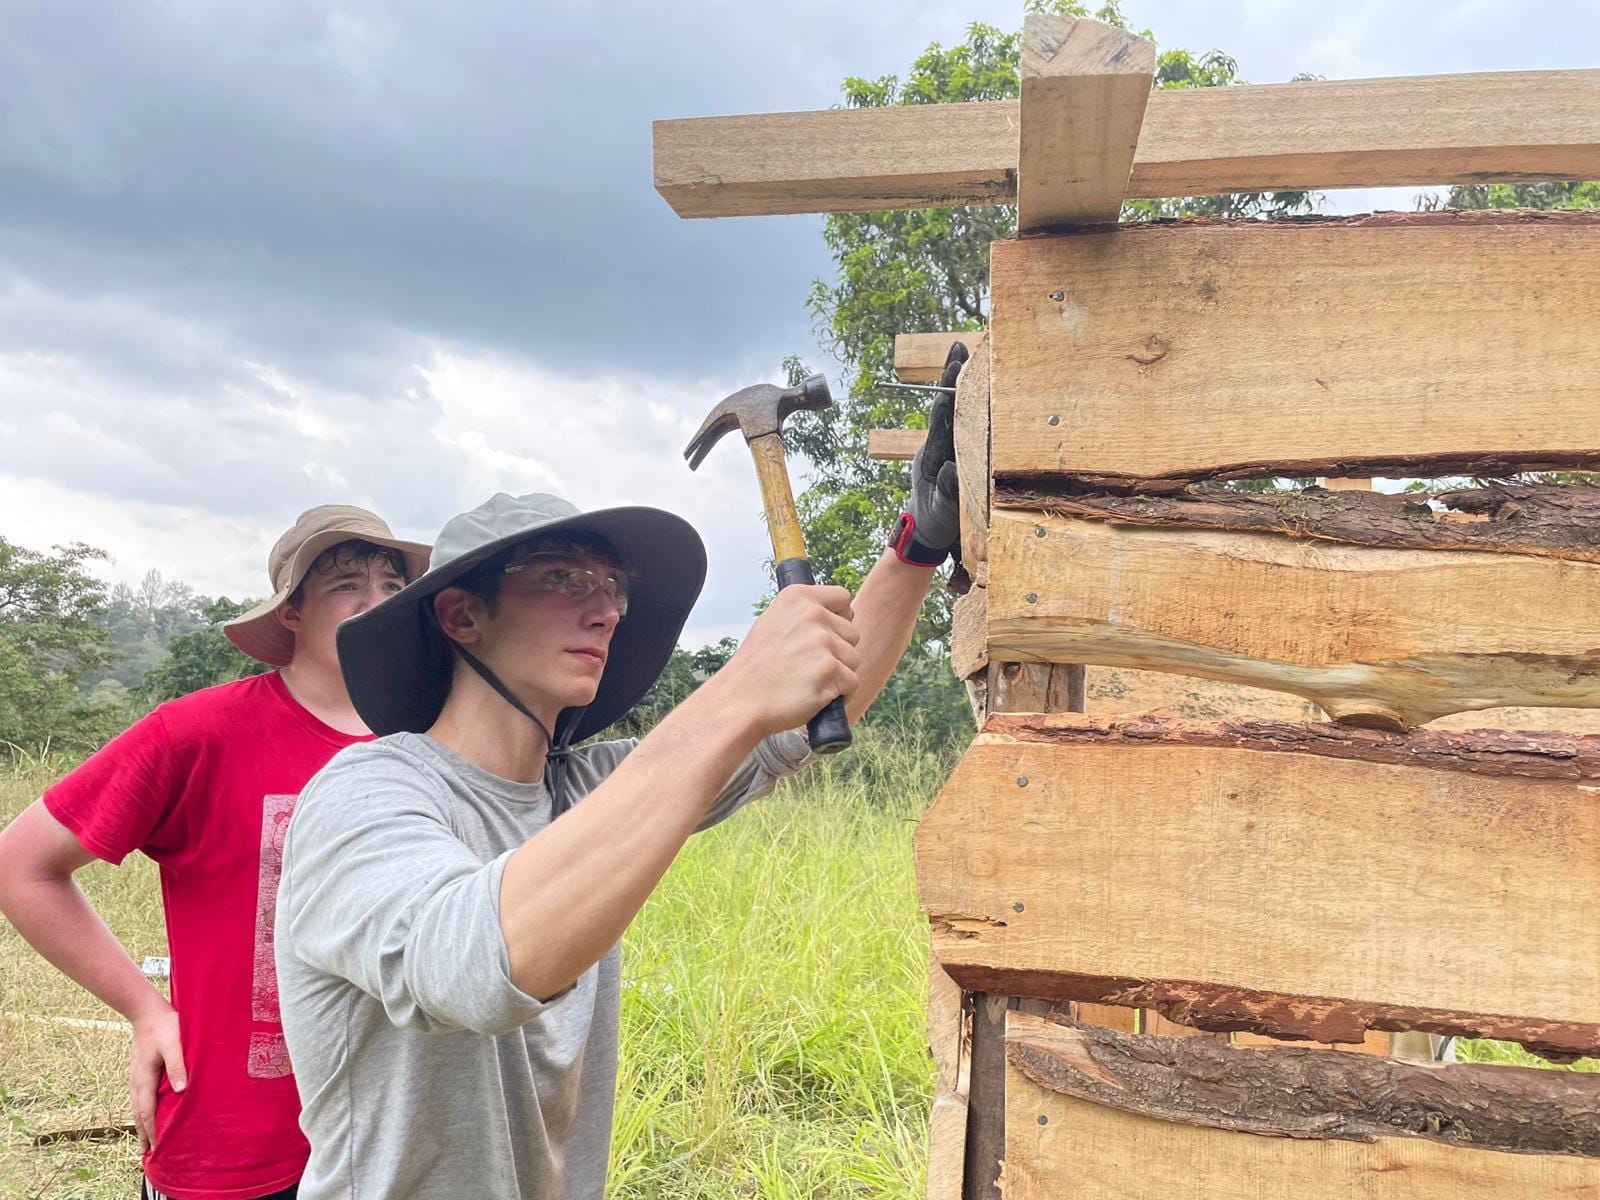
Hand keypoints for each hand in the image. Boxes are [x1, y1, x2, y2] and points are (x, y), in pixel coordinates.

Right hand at [129, 1000, 185, 1152]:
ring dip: (142, 1125)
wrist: (147, 1011)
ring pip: (138, 1107)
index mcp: (144, 1079)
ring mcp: (136, 1077)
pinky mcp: (140, 1071)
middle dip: (144, 1134)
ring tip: (146, 1142)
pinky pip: (140, 1098)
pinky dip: (143, 1112)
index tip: (155, 1148)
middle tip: (147, 1155)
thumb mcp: (174, 1045)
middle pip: (139, 1114)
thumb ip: (178, 1066)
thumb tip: (181, 1091)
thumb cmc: (165, 1026)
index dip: (151, 1130)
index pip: (147, 1111)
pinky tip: (148, 1114)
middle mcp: (137, 1081)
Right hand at [719, 585, 859, 737]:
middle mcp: (812, 614)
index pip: (842, 598)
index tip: (826, 635)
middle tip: (806, 667)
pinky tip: (813, 696)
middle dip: (837, 653)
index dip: (840, 618)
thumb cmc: (756, 668)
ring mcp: (822, 641)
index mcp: (797, 597)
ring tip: (806, 681)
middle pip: (852, 633)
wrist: (740, 702)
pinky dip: (839, 695)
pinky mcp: (831, 669)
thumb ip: (804, 615)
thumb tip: (841, 614)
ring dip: (838, 675)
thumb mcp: (773, 623)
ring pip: (853, 660)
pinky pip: (852, 683)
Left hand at [907, 344, 964, 556]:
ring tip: (967, 352)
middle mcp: (939, 445)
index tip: (954, 367)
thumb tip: (951, 468)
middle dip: (953, 379)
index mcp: (933, 456)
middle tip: (960, 349)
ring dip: (963, 385)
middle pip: (947, 407)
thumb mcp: (942, 513)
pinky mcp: (959, 451)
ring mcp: (949, 446)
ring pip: (956, 412)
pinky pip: (968, 423)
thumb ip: (947, 493)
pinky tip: (984, 382)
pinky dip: (975, 402)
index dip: (947, 395)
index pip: (941, 420)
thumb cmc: (936, 521)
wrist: (929, 530)